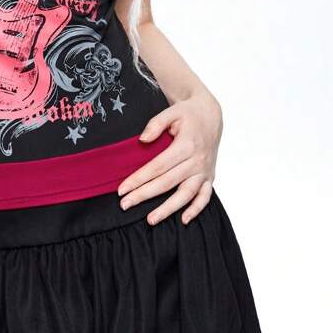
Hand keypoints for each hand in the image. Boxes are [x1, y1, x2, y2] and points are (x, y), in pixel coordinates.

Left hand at [117, 89, 222, 225]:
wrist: (211, 115)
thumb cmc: (188, 114)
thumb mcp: (172, 111)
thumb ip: (155, 124)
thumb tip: (142, 140)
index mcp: (186, 145)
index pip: (157, 166)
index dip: (138, 178)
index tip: (122, 189)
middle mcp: (197, 161)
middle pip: (167, 182)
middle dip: (144, 195)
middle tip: (125, 205)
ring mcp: (204, 171)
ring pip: (186, 194)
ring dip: (168, 209)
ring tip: (151, 220)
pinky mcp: (210, 176)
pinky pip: (205, 197)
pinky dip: (196, 209)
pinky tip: (184, 220)